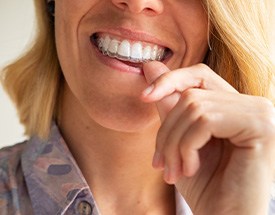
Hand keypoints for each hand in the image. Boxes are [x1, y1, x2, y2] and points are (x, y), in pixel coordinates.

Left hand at [141, 61, 274, 214]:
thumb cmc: (205, 185)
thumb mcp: (179, 140)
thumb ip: (168, 103)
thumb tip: (151, 65)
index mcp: (234, 106)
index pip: (199, 75)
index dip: (170, 80)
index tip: (144, 96)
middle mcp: (251, 105)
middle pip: (190, 95)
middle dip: (167, 131)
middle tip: (160, 163)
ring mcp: (259, 113)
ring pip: (194, 107)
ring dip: (174, 143)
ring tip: (174, 171)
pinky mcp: (261, 127)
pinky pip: (204, 120)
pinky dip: (187, 147)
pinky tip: (191, 169)